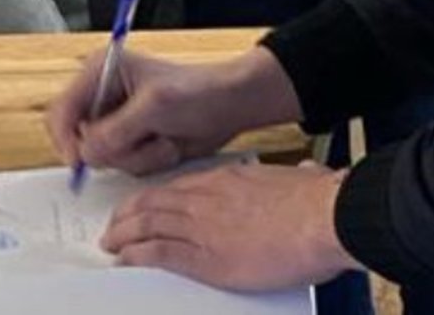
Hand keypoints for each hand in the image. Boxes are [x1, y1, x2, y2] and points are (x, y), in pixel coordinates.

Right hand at [47, 46, 301, 177]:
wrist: (230, 107)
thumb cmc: (198, 91)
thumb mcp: (154, 107)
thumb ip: (116, 130)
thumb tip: (86, 152)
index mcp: (100, 72)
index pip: (62, 110)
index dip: (65, 138)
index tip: (79, 161)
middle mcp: (104, 97)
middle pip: (78, 139)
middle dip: (113, 149)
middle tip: (142, 142)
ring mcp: (117, 122)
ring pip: (103, 158)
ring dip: (136, 156)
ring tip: (163, 138)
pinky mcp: (131, 142)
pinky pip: (123, 166)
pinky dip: (146, 162)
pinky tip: (167, 145)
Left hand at [104, 161, 359, 291]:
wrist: (322, 218)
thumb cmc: (318, 203)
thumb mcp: (304, 179)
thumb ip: (297, 178)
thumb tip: (308, 173)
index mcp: (227, 179)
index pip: (178, 185)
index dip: (154, 197)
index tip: (143, 206)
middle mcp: (207, 198)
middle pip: (154, 202)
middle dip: (128, 215)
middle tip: (115, 226)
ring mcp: (203, 226)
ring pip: (148, 224)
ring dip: (123, 235)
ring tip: (110, 244)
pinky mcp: (206, 257)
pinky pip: (159, 252)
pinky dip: (136, 256)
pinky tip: (124, 260)